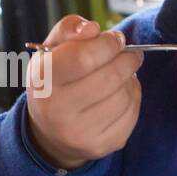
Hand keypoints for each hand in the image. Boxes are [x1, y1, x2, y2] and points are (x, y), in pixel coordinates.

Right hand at [26, 14, 143, 170]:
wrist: (50, 131)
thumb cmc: (54, 81)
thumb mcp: (50, 50)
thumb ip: (69, 29)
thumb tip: (92, 29)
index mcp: (43, 82)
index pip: (83, 57)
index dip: (107, 44)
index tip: (115, 39)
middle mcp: (57, 111)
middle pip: (109, 77)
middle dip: (127, 60)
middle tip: (129, 54)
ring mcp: (80, 133)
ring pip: (124, 96)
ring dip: (130, 80)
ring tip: (121, 75)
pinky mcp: (101, 146)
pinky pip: (132, 115)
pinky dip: (133, 99)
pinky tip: (121, 94)